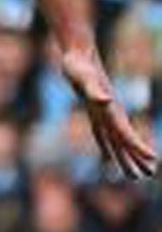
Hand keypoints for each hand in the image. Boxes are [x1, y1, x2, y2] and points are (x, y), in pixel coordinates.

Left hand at [60, 45, 158, 178]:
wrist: (78, 55)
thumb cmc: (79, 66)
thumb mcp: (83, 78)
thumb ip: (95, 90)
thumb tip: (106, 100)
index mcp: (110, 110)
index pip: (126, 133)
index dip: (138, 146)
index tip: (153, 160)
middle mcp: (110, 114)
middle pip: (125, 141)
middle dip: (136, 158)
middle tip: (148, 175)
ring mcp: (104, 115)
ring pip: (116, 143)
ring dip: (125, 158)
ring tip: (135, 175)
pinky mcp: (95, 114)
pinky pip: (102, 137)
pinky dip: (106, 151)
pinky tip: (109, 163)